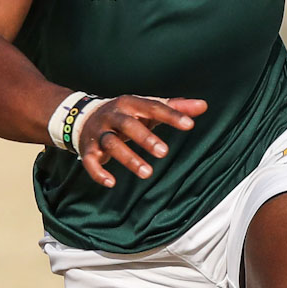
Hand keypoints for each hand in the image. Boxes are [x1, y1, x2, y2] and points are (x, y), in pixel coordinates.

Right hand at [77, 97, 207, 187]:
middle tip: (164, 152)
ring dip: (128, 158)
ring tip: (147, 173)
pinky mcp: (88, 149)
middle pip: (129, 125)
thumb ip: (174, 107)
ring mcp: (99, 132)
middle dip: (145, 138)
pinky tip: (111, 183)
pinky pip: (90, 161)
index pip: (152, 107)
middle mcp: (113, 116)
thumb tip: (203, 106)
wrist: (84, 117)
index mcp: (130, 104)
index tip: (189, 125)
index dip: (171, 115)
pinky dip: (98, 172)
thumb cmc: (125, 115)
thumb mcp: (147, 108)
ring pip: (112, 144)